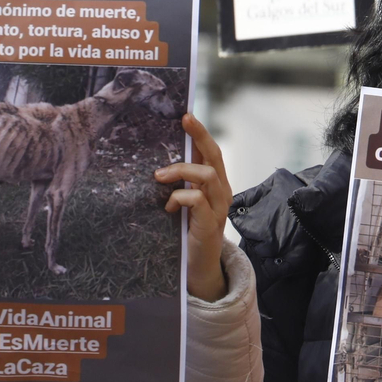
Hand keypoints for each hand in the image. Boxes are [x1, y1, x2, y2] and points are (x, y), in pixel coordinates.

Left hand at [155, 114, 230, 302]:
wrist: (200, 266)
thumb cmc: (189, 231)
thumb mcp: (186, 202)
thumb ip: (181, 184)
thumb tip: (160, 163)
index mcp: (216, 184)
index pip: (211, 151)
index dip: (201, 132)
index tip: (186, 115)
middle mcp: (222, 191)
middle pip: (215, 155)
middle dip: (199, 135)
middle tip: (183, 122)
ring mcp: (219, 207)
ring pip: (207, 174)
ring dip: (181, 171)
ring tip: (159, 177)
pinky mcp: (211, 223)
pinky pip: (196, 200)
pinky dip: (179, 198)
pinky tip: (168, 208)